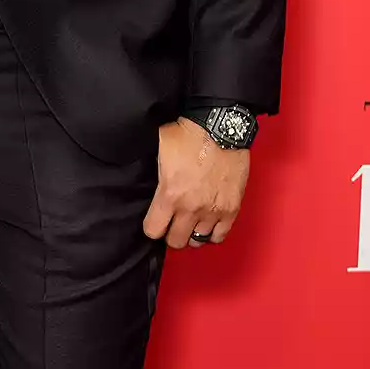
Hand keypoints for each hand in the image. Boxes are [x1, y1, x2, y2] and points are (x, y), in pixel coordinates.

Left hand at [143, 118, 249, 249]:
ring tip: (191, 222)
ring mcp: (213, 210)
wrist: (222, 127)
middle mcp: (191, 208)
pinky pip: (220, 236)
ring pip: (198, 241)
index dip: (152, 227)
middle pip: (176, 241)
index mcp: (170, 195)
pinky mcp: (231, 208)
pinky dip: (212, 233)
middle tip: (173, 223)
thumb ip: (152, 169)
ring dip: (192, 233)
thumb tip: (138, 168)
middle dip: (171, 233)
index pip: (153, 231)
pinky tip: (208, 223)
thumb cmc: (190, 134)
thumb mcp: (159, 148)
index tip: (155, 220)